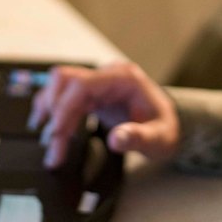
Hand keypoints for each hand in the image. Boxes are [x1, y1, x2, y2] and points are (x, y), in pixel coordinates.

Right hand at [28, 62, 179, 168]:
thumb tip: (117, 139)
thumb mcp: (159, 138)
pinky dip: (54, 111)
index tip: (56, 134)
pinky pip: (65, 96)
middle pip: (66, 80)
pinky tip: (49, 129)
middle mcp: (108, 75)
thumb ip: (138, 138)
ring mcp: (99, 83)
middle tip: (52, 146)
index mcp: (124, 78)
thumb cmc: (166, 128)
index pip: (82, 84)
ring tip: (48, 143)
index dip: (64, 107)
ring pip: (61, 86)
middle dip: (53, 112)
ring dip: (49, 111)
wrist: (172, 123)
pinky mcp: (93, 94)